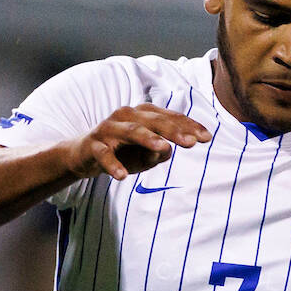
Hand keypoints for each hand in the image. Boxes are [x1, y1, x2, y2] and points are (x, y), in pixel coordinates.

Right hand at [60, 104, 211, 180]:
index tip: (207, 138)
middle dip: (174, 130)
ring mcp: (109, 128)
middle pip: (154, 120)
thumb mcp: (145, 155)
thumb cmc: (122, 151)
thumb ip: (159, 152)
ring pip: (131, 131)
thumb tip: (168, 150)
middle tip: (191, 143)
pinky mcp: (94, 144)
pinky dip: (113, 164)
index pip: (170, 118)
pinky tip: (121, 176)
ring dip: (147, 139)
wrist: (84, 155)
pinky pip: (104, 154)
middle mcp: (127, 115)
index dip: (189, 126)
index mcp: (143, 114)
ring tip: (163, 148)